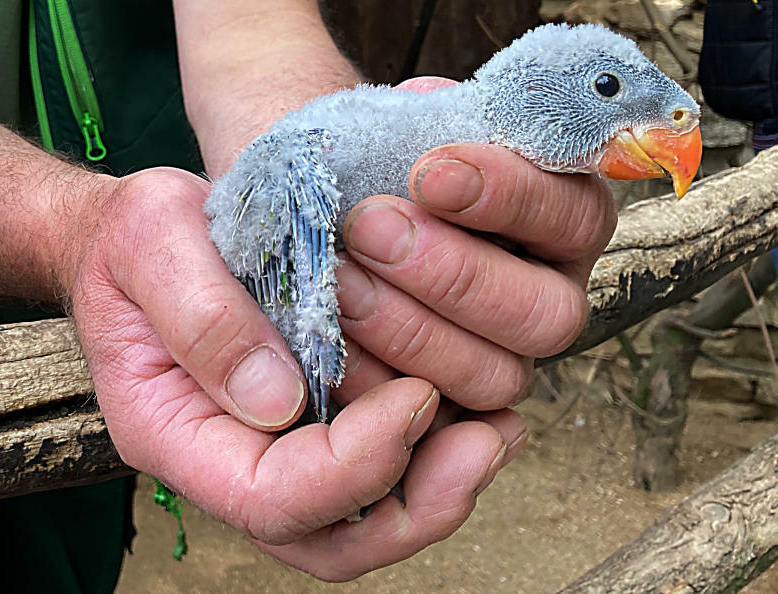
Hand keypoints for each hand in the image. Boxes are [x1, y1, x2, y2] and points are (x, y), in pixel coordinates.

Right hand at [68, 167, 523, 579]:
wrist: (144, 243)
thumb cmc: (138, 242)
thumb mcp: (151, 244)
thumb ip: (202, 318)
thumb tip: (278, 400)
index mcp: (178, 432)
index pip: (270, 497)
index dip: (355, 463)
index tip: (416, 394)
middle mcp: (232, 460)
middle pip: (329, 537)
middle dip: (416, 506)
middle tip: (485, 444)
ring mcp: (276, 447)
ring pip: (364, 517)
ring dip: (439, 486)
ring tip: (497, 429)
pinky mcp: (313, 419)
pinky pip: (377, 468)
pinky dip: (433, 452)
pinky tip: (477, 405)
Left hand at [333, 77, 616, 419]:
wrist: (322, 205)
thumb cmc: (375, 160)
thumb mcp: (409, 125)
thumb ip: (440, 126)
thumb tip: (437, 125)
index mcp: (559, 222)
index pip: (573, 217)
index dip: (510, 199)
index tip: (428, 173)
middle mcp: (546, 296)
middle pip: (548, 317)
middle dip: (457, 275)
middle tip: (370, 226)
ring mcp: (501, 356)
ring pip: (496, 377)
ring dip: (413, 331)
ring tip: (340, 279)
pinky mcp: (450, 400)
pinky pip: (437, 417)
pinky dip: (379, 381)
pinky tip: (332, 334)